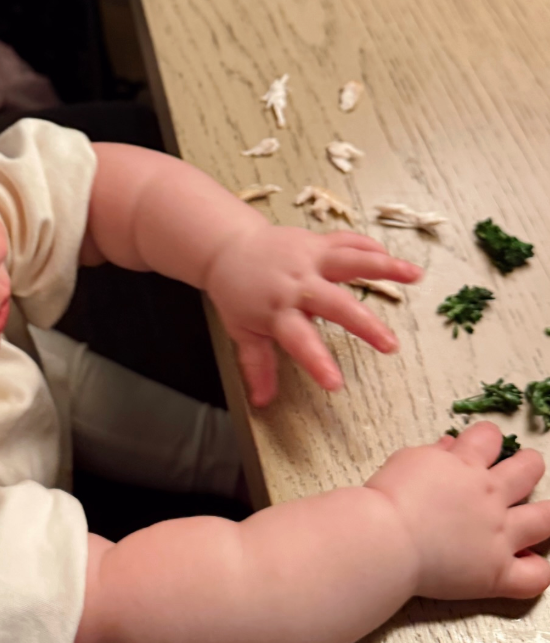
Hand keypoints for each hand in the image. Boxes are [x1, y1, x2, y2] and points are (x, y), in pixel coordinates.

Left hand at [203, 224, 421, 405]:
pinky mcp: (318, 241)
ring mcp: (309, 258)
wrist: (228, 246)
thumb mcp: (242, 332)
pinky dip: (372, 249)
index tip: (337, 385)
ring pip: (351, 261)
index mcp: (276, 311)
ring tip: (415, 275)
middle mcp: (297, 284)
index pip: (300, 341)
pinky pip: (349, 241)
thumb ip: (258, 366)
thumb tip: (263, 401)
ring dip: (385, 267)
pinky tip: (395, 260)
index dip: (318, 362)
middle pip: (335, 304)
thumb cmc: (237, 294)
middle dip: (365, 325)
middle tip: (391, 346)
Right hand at [366, 422, 549, 600]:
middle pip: (527, 470)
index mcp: (466, 465)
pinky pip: (534, 576)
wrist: (386, 540)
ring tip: (546, 512)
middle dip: (528, 465)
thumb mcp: (406, 461)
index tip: (481, 444)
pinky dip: (537, 570)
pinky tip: (527, 563)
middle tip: (521, 470)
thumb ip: (434, 453)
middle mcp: (490, 496)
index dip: (487, 437)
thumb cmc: (386, 499)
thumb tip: (451, 445)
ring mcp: (499, 535)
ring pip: (545, 519)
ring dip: (549, 513)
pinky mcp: (497, 572)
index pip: (489, 437)